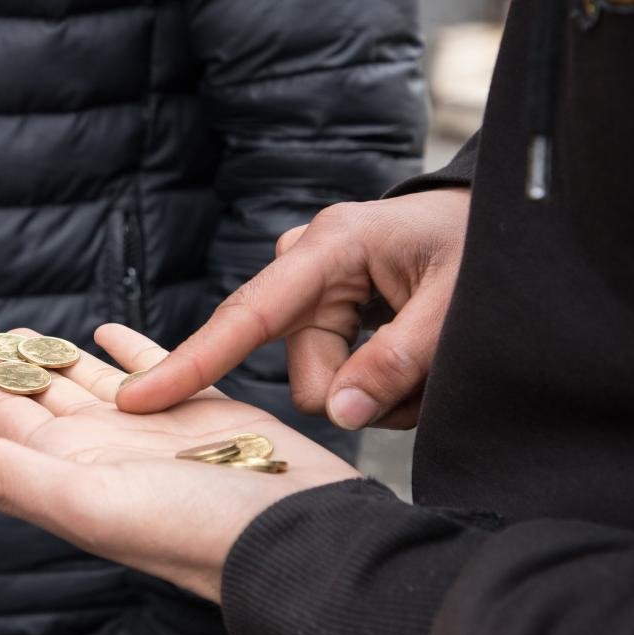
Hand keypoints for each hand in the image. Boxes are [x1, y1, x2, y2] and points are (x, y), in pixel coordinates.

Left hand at [0, 322, 360, 601]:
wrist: (294, 536)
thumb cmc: (192, 527)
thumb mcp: (80, 498)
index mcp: (67, 470)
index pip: (2, 419)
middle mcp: (104, 450)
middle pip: (39, 396)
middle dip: (2, 361)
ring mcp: (153, 431)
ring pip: (90, 382)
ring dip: (56, 354)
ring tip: (23, 329)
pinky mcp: (203, 411)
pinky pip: (157, 370)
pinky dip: (131, 349)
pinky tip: (112, 331)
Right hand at [118, 189, 470, 429]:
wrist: (495, 220)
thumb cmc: (482, 248)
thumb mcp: (457, 305)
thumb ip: (399, 362)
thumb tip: (339, 414)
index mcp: (330, 247)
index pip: (249, 316)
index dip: (193, 364)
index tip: (138, 400)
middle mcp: (308, 265)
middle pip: (307, 371)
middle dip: (363, 390)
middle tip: (429, 367)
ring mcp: (315, 289)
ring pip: (324, 382)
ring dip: (378, 389)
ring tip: (431, 357)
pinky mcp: (327, 309)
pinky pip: (337, 373)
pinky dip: (377, 382)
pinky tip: (413, 355)